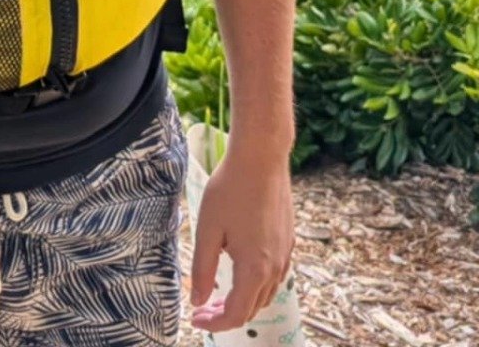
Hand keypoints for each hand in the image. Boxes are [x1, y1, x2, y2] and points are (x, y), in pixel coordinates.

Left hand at [190, 143, 293, 332]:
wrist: (261, 160)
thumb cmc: (230, 190)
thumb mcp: (208, 229)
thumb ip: (203, 268)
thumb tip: (198, 300)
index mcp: (254, 269)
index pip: (236, 314)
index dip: (214, 323)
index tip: (195, 319)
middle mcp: (275, 268)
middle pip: (253, 308)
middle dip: (226, 314)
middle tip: (201, 308)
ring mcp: (286, 255)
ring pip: (265, 294)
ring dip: (242, 301)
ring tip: (217, 294)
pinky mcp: (288, 242)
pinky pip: (274, 276)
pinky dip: (256, 285)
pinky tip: (239, 271)